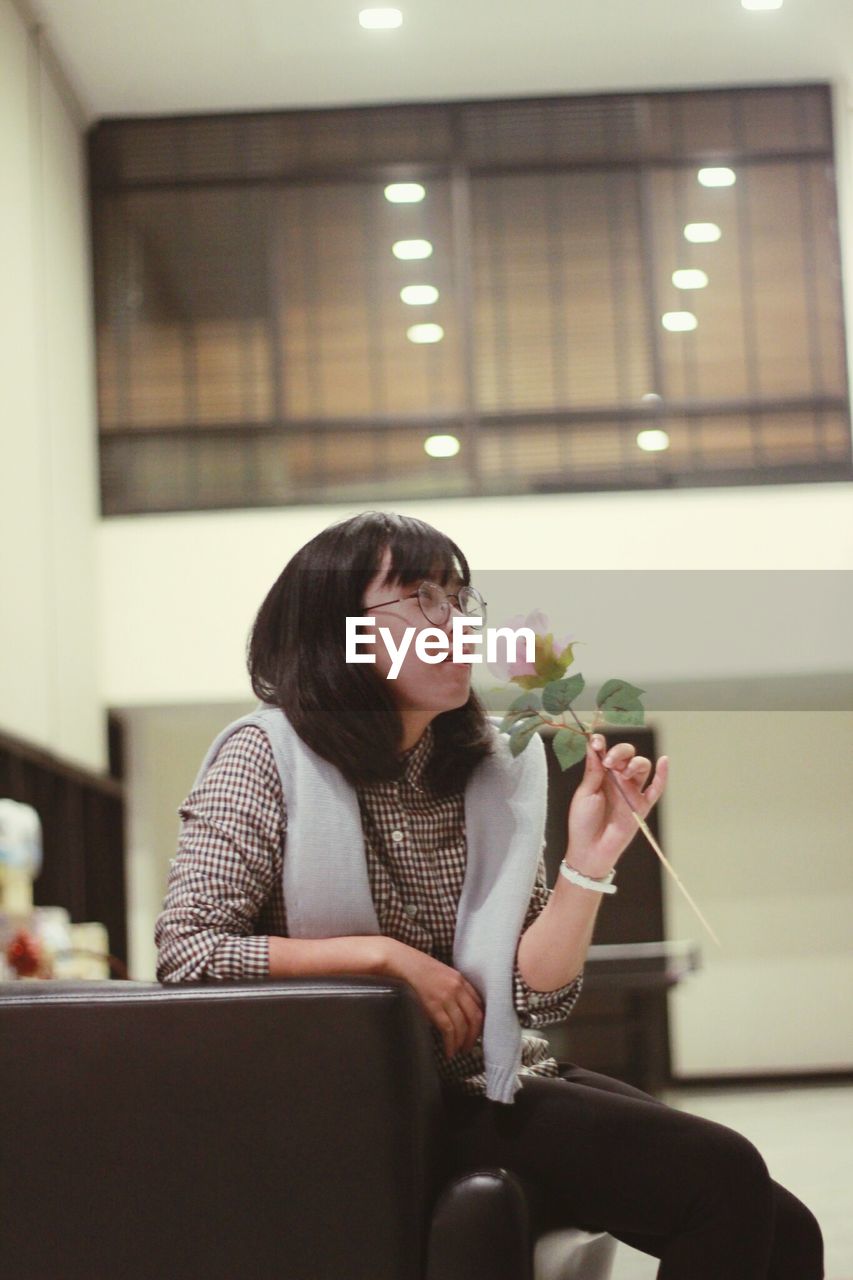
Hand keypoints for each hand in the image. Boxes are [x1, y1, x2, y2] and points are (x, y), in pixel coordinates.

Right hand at [380, 939, 484, 1059]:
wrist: (398, 961)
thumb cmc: (414, 967)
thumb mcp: (438, 973)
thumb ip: (449, 988)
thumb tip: (452, 1009)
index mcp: (459, 978)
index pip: (478, 1003)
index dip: (479, 1022)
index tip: (475, 1032)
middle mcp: (456, 987)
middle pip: (475, 1017)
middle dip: (474, 1036)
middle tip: (468, 1047)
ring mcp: (446, 996)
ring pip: (463, 1026)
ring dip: (462, 1043)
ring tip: (457, 1052)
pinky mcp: (433, 1006)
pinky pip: (448, 1029)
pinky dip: (451, 1044)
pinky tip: (448, 1052)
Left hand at [566, 735, 668, 879]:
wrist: (590, 849)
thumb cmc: (583, 822)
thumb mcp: (584, 793)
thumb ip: (593, 769)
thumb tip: (594, 744)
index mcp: (601, 775)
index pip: (606, 752)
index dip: (602, 743)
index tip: (597, 742)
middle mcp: (618, 780)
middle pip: (627, 755)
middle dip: (620, 752)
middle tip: (609, 762)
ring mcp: (632, 791)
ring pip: (642, 767)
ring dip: (635, 763)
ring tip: (624, 772)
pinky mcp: (643, 805)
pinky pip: (656, 788)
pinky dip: (662, 775)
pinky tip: (664, 761)